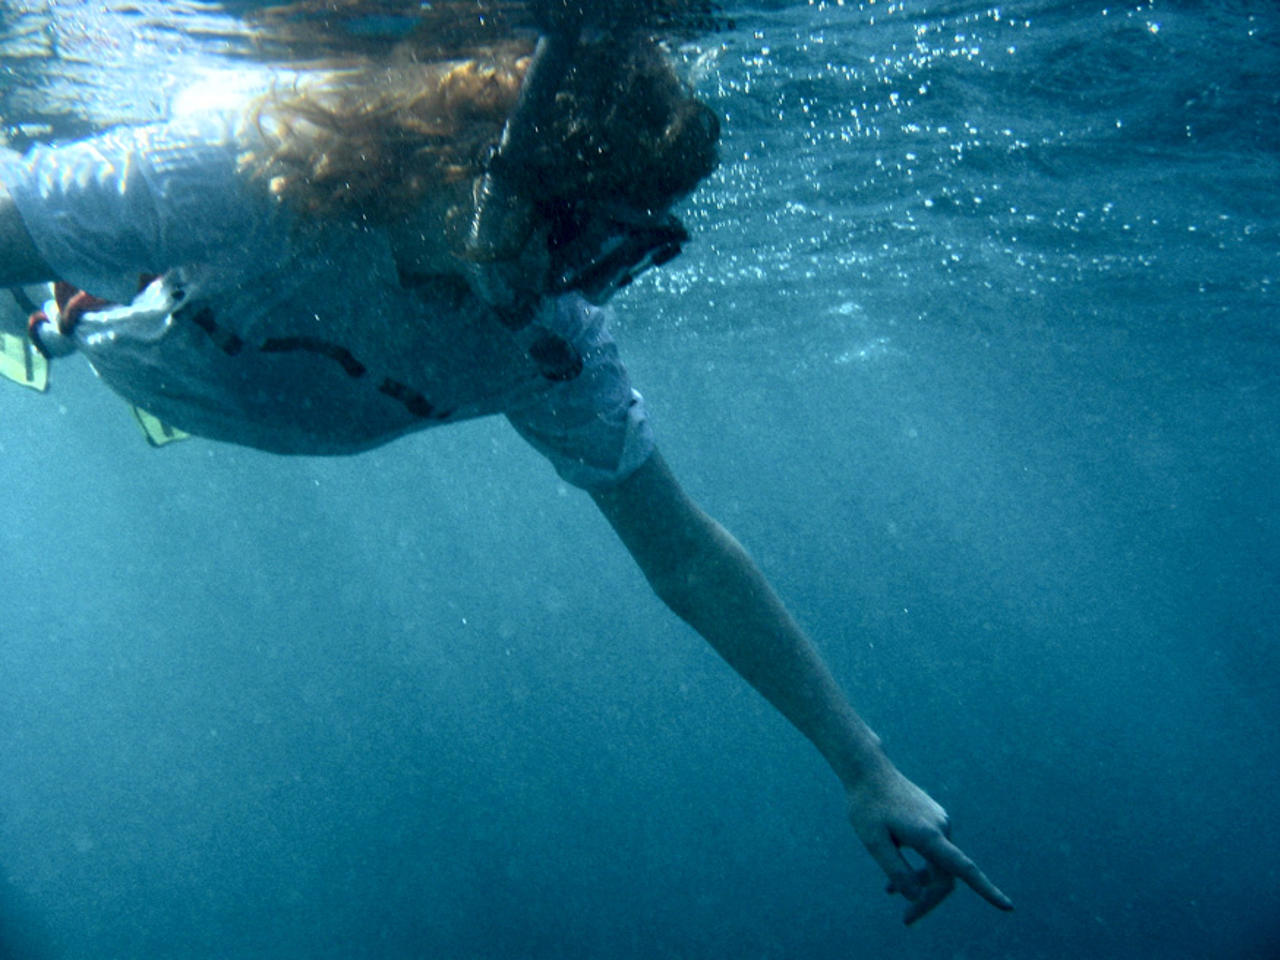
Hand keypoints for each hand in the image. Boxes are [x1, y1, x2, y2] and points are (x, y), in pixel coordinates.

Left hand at [845, 761, 1012, 923]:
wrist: (869, 770)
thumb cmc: (868, 805)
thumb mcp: (873, 842)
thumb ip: (896, 870)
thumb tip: (917, 897)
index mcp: (928, 834)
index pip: (963, 868)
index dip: (987, 890)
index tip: (1007, 907)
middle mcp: (941, 827)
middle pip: (946, 876)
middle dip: (928, 900)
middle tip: (906, 920)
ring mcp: (939, 822)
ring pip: (938, 865)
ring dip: (920, 883)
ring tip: (890, 892)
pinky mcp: (933, 820)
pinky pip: (932, 852)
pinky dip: (917, 867)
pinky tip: (893, 880)